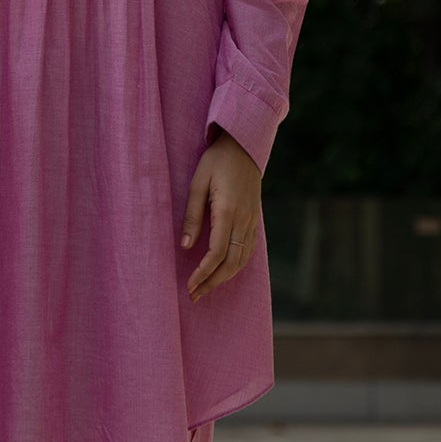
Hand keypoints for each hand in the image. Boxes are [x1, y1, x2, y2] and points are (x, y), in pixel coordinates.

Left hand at [180, 127, 261, 303]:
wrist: (244, 145)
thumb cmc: (216, 161)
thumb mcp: (197, 183)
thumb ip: (191, 215)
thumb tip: (185, 247)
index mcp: (227, 211)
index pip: (217, 253)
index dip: (203, 273)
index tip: (190, 285)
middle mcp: (243, 219)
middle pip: (231, 262)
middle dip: (213, 282)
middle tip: (195, 295)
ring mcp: (252, 220)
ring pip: (242, 259)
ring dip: (224, 277)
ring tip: (206, 288)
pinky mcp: (255, 219)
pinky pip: (248, 250)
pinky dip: (236, 265)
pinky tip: (224, 271)